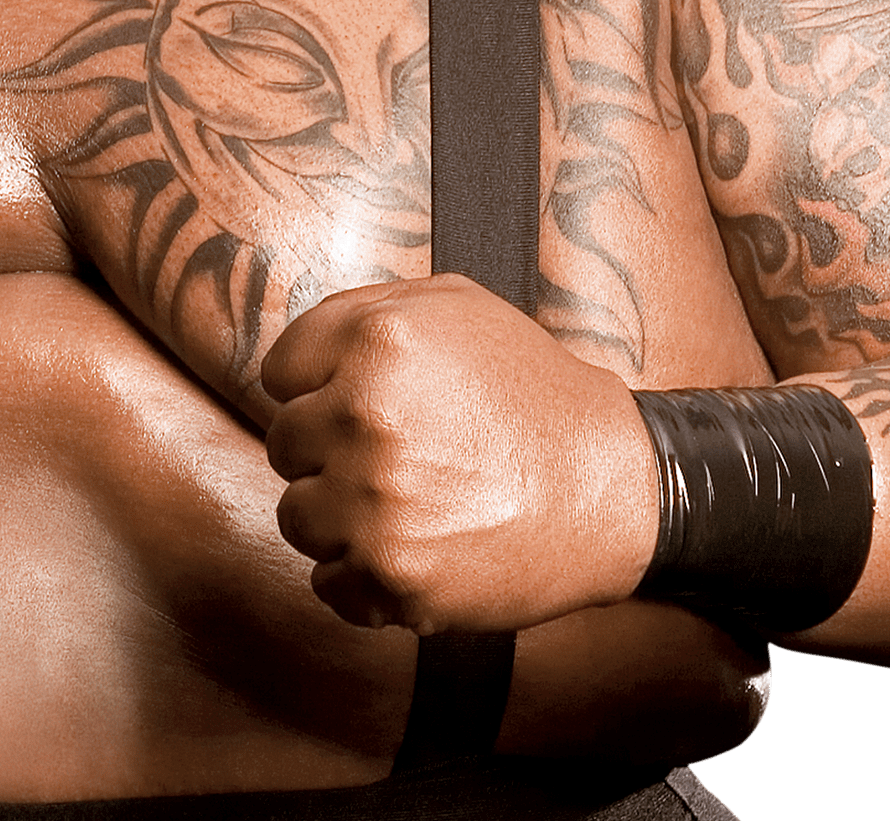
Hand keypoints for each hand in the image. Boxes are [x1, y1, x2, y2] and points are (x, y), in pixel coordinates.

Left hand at [261, 275, 659, 634]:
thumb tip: (295, 352)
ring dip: (338, 516)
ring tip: (403, 505)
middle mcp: (365, 418)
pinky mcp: (392, 574)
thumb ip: (363, 310)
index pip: (279, 373)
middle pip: (284, 445)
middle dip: (328, 451)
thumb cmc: (535, 397)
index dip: (316, 389)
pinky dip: (359, 577)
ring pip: (298, 516)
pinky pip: (327, 583)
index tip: (352, 405)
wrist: (609, 488)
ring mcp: (375, 502)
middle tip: (394, 457)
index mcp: (377, 342)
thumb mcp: (456, 306)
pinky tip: (407, 550)